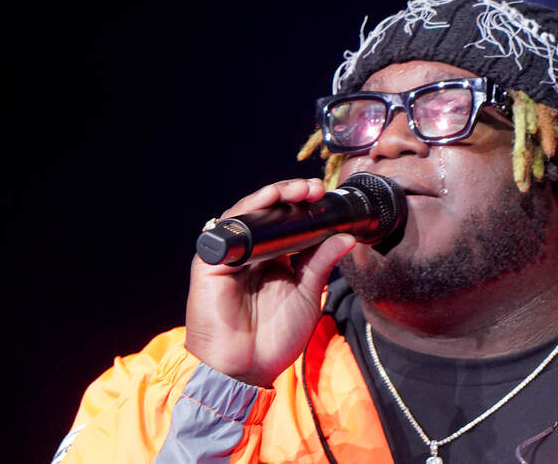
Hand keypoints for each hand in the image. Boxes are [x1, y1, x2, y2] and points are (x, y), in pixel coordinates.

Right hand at [184, 178, 355, 387]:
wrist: (245, 370)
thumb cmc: (274, 338)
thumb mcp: (306, 294)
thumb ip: (322, 262)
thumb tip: (346, 235)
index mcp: (273, 260)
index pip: (288, 223)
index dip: (304, 207)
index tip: (326, 196)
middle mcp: (251, 253)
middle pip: (269, 212)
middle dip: (291, 195)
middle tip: (315, 188)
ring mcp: (230, 254)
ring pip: (249, 213)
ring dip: (273, 196)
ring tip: (298, 190)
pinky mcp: (211, 261)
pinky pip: (229, 228)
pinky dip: (251, 212)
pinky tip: (270, 204)